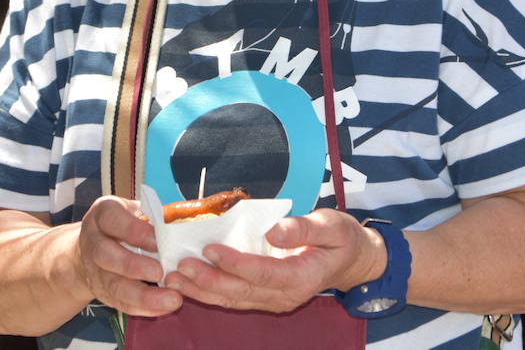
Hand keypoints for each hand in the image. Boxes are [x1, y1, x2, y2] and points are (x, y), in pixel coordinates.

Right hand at [75, 195, 181, 317]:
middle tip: (160, 272)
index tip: (159, 241)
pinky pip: (120, 303)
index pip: (113, 220)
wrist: (93, 244)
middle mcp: (93, 242)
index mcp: (102, 214)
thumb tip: (183, 222)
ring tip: (171, 298)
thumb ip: (153, 215)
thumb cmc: (125, 222)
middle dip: (134, 265)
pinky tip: (164, 307)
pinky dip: (143, 308)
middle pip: (106, 255)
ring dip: (143, 296)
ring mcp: (94, 270)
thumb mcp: (134, 209)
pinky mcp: (101, 292)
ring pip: (113, 286)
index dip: (135, 232)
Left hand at [160, 209, 384, 312]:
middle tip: (179, 265)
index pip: (262, 273)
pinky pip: (234, 298)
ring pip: (232, 299)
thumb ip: (302, 229)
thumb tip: (273, 230)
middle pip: (240, 291)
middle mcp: (285, 295)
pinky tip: (188, 283)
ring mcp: (274, 300)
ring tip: (173, 278)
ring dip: (201, 290)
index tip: (210, 248)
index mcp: (301, 277)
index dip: (234, 263)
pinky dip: (209, 291)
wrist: (351, 260)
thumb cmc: (341, 238)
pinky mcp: (265, 298)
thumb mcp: (330, 225)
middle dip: (207, 279)